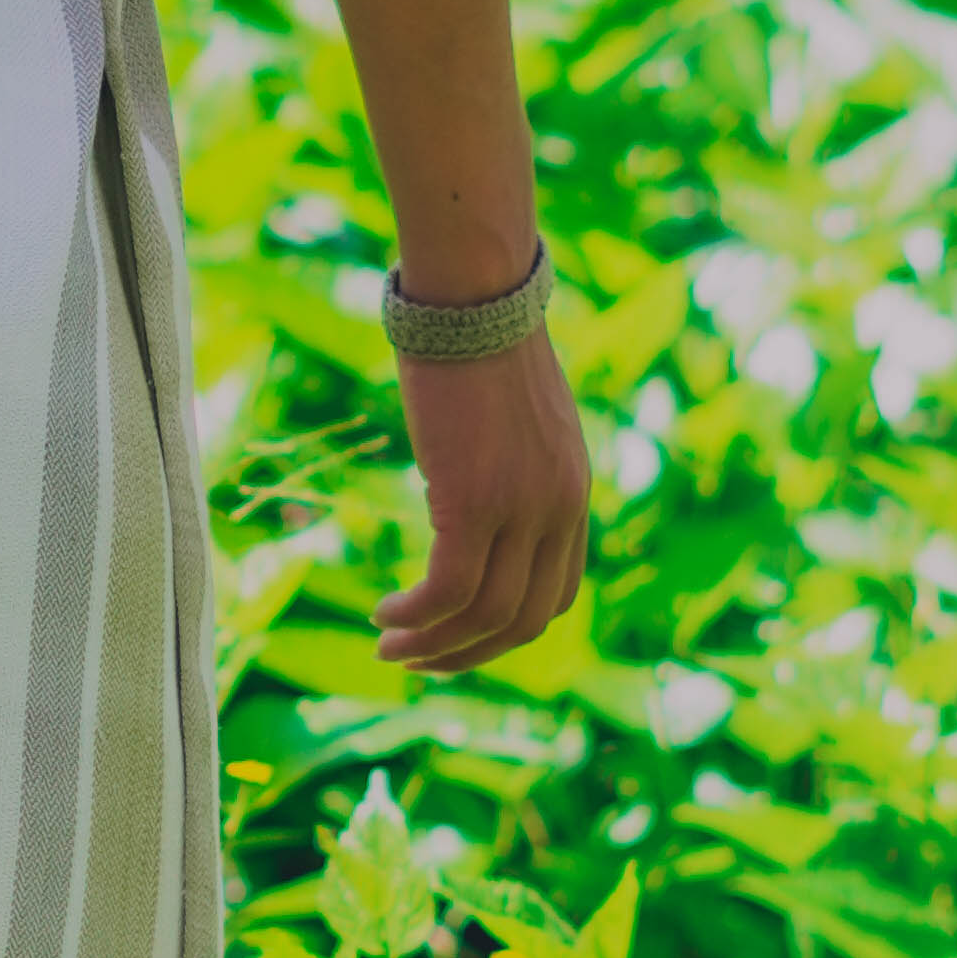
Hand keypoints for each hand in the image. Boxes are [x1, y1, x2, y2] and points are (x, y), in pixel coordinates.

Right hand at [375, 325, 589, 671]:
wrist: (472, 297)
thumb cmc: (477, 338)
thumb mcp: (511, 415)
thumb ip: (505, 464)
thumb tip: (457, 488)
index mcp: (572, 492)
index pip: (556, 592)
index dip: (506, 628)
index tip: (457, 633)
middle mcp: (559, 509)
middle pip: (526, 619)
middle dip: (470, 653)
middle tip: (416, 660)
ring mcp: (523, 508)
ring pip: (485, 614)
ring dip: (434, 644)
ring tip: (388, 648)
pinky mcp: (476, 500)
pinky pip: (449, 589)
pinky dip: (416, 615)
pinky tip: (384, 614)